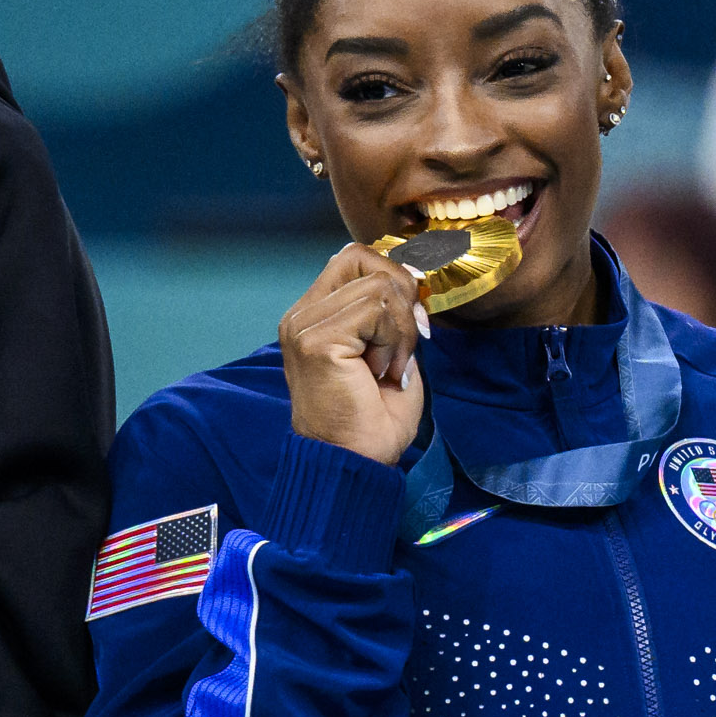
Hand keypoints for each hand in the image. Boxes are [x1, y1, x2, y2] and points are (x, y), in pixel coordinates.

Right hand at [280, 244, 428, 465]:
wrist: (355, 459)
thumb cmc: (374, 415)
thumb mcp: (390, 350)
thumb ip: (391, 313)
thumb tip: (413, 276)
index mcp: (315, 314)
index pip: (354, 257)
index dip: (395, 276)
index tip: (414, 321)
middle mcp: (302, 314)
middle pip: (363, 257)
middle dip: (402, 295)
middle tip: (405, 343)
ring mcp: (304, 325)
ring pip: (379, 285)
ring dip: (402, 330)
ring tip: (389, 366)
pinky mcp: (316, 339)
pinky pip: (377, 311)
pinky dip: (395, 342)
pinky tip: (383, 372)